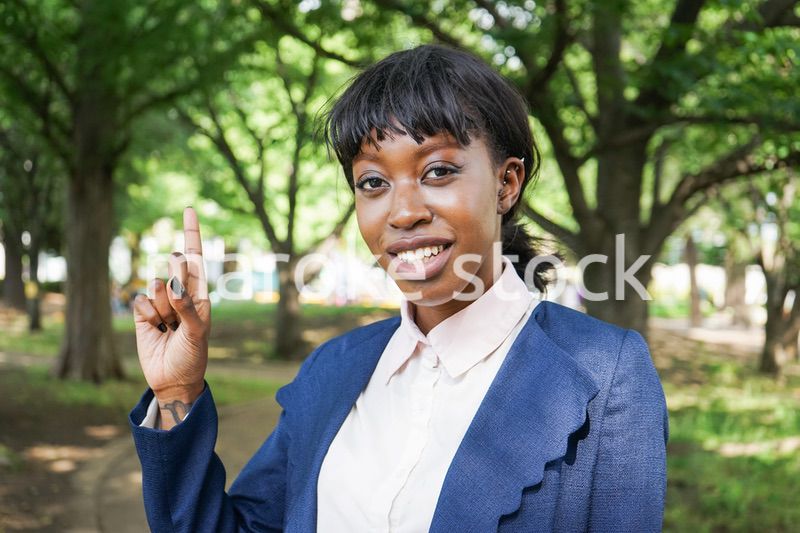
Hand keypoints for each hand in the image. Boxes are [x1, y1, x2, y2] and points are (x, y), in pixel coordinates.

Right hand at [133, 207, 210, 428]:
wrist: (173, 380)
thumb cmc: (193, 355)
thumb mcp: (197, 332)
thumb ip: (187, 307)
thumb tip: (174, 284)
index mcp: (200, 293)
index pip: (197, 258)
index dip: (192, 233)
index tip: (189, 209)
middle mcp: (181, 293)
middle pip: (174, 266)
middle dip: (176, 279)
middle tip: (179, 305)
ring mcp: (161, 302)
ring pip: (155, 285)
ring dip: (163, 307)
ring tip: (169, 326)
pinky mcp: (143, 313)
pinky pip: (141, 301)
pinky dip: (148, 315)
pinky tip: (155, 329)